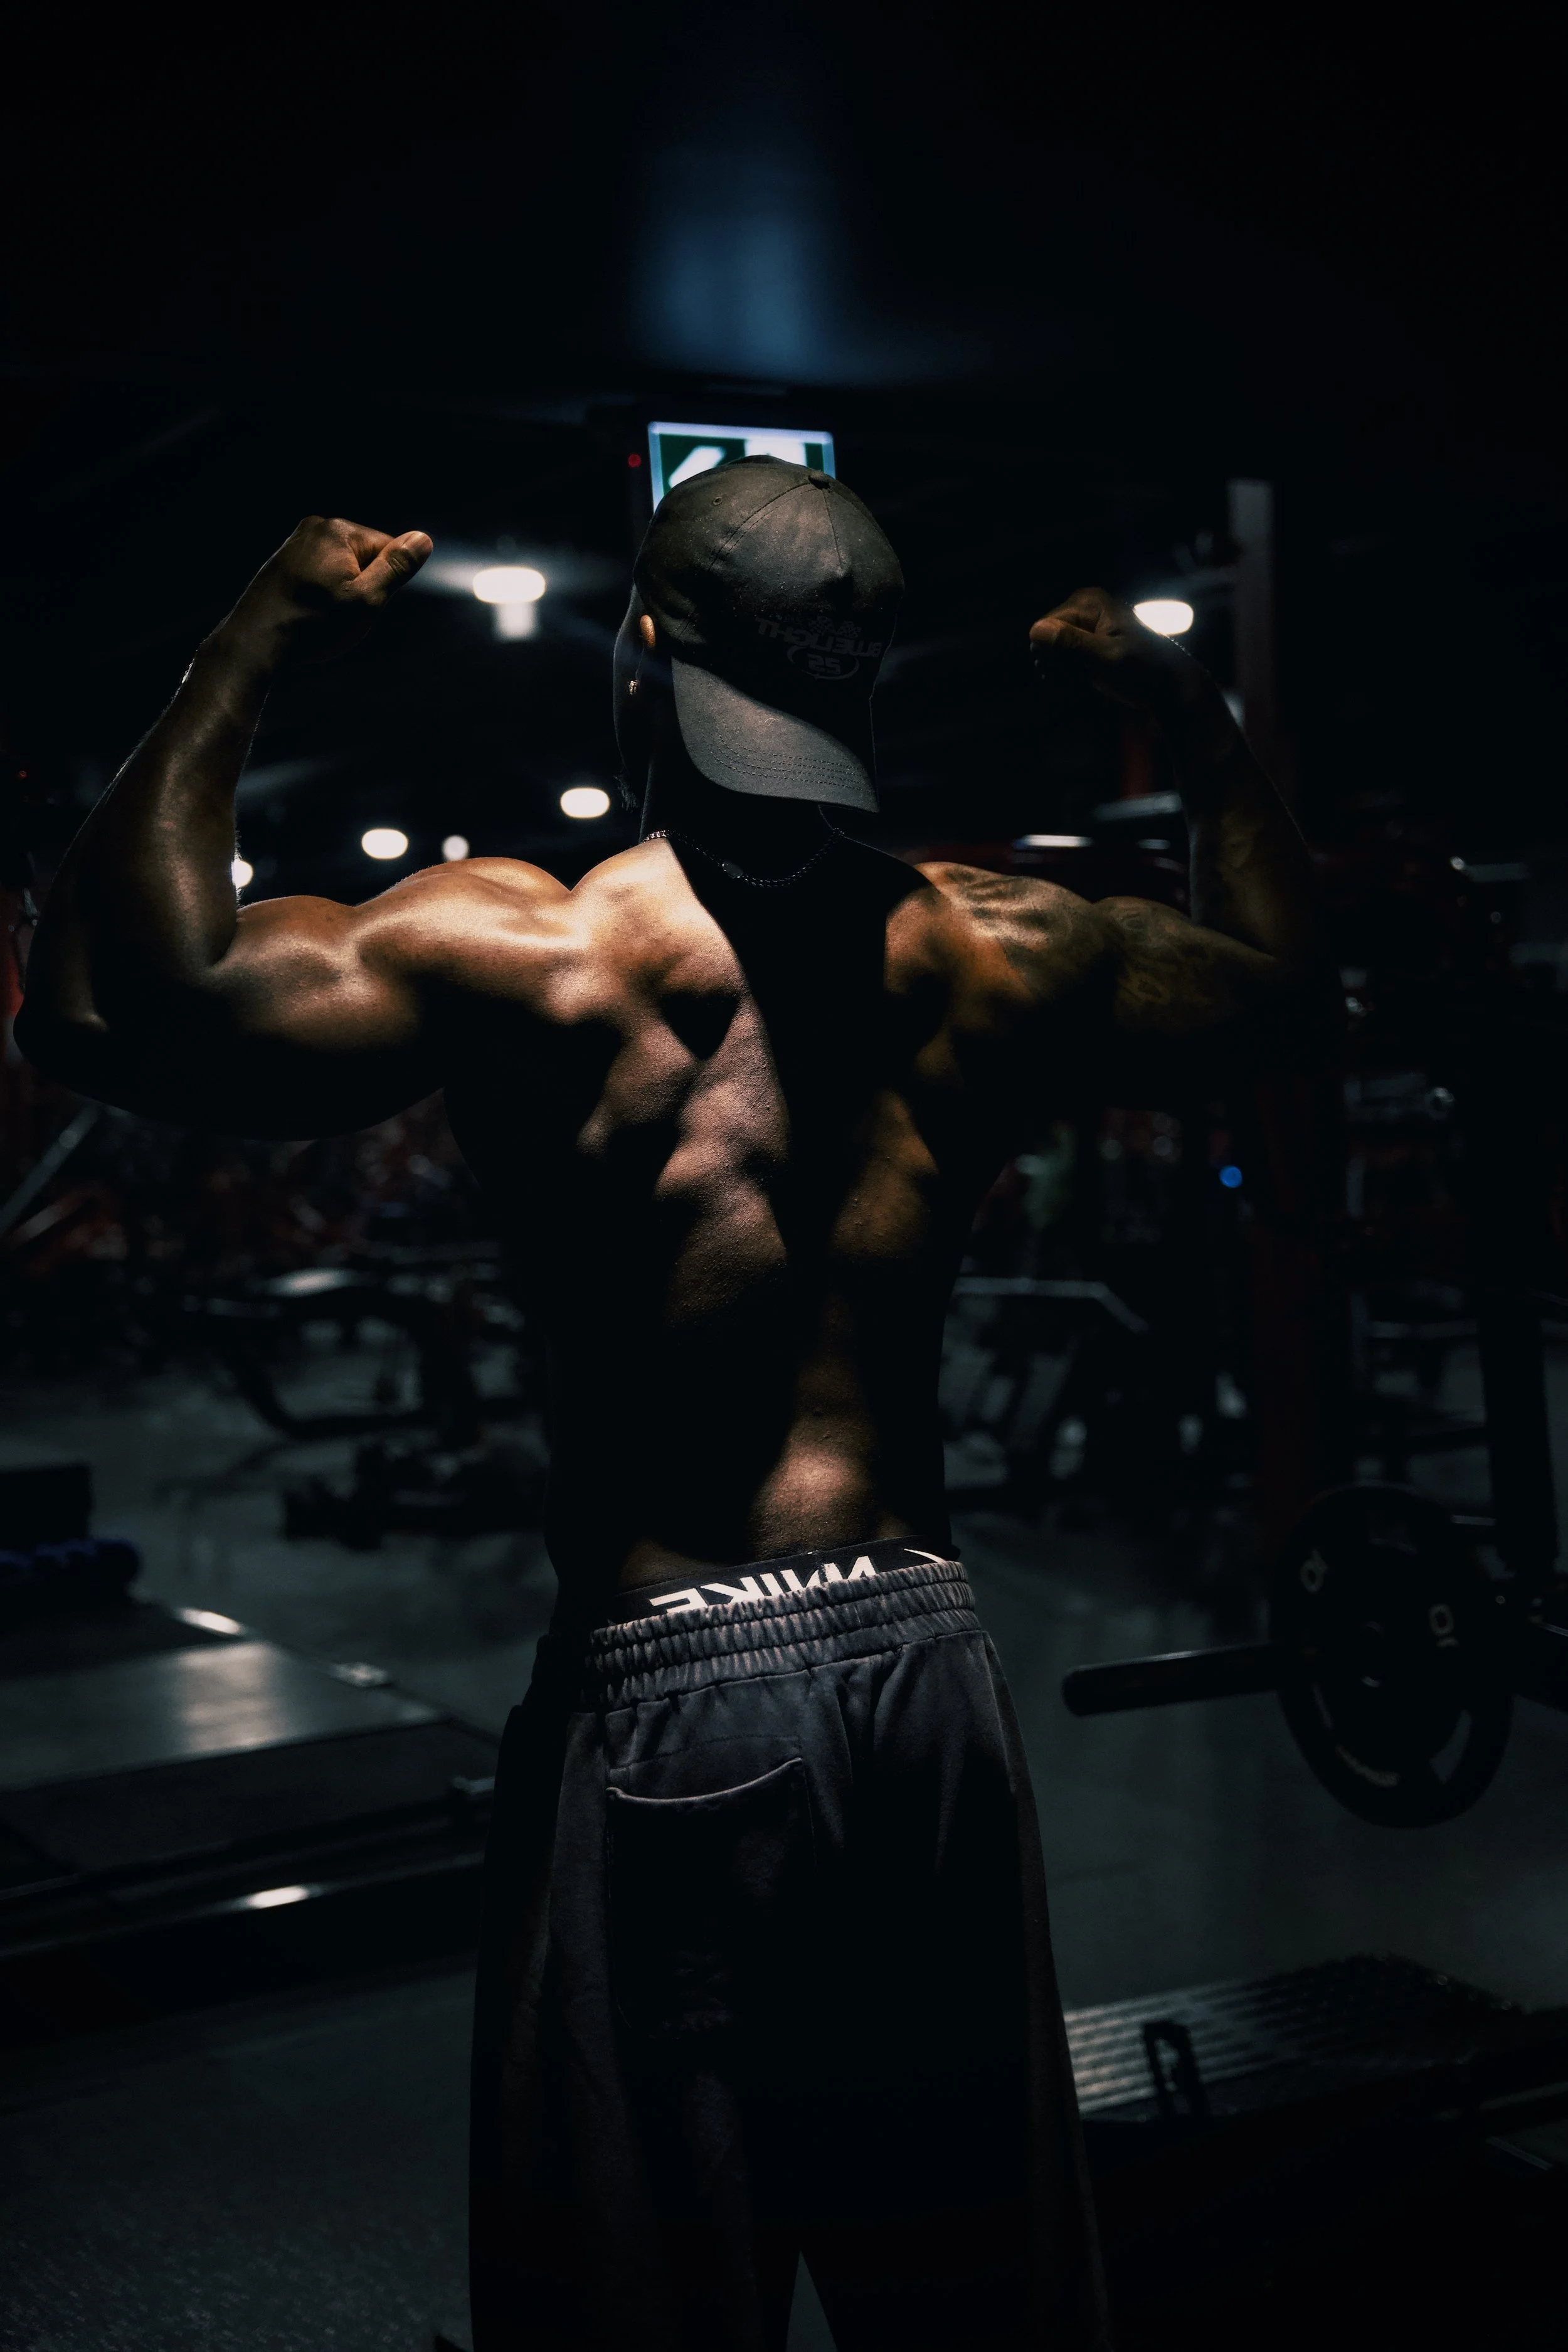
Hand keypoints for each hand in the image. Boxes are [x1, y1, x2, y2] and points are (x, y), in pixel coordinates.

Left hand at [210, 515, 432, 671]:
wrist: (256, 640)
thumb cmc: (313, 623)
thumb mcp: (367, 599)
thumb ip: (397, 567)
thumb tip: (423, 539)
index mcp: (338, 530)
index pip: (389, 550)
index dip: (383, 585)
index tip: (359, 605)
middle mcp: (315, 528)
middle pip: (365, 557)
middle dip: (361, 587)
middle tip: (339, 615)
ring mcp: (296, 543)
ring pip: (341, 570)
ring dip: (341, 595)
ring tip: (320, 617)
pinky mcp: (284, 562)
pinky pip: (319, 576)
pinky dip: (320, 596)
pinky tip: (307, 615)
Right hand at [1029, 585, 1216, 727]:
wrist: (1166, 686)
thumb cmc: (1143, 667)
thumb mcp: (1107, 656)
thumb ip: (1072, 643)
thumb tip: (1035, 631)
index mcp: (1088, 602)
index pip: (1046, 625)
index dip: (1050, 650)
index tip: (1066, 668)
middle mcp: (1082, 611)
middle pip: (1046, 638)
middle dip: (1054, 660)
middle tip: (1073, 676)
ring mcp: (1083, 630)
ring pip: (1051, 652)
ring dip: (1059, 670)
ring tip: (1078, 679)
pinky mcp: (1085, 648)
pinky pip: (1061, 661)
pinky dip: (1066, 674)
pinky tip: (1079, 682)